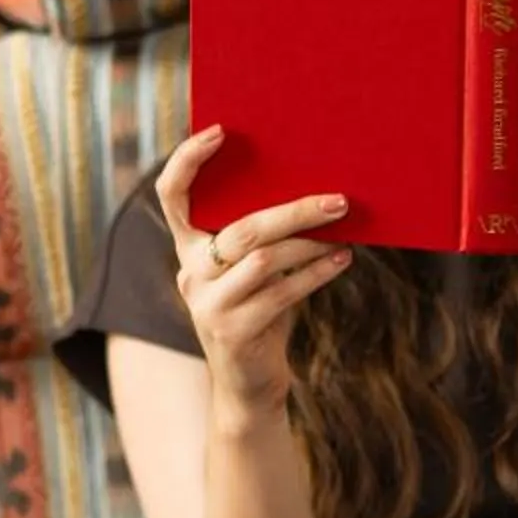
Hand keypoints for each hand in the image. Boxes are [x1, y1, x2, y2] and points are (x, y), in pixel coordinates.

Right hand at [155, 127, 353, 415]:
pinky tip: (342, 260)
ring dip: (310, 243)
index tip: (220, 130)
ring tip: (344, 232)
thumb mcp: (253, 271)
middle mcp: (190, 273)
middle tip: (337, 199)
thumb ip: (262, 236)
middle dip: (294, 210)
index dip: (187, 160)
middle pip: (241, 229)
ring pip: (264, 259)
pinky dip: (316, 273)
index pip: (172, 195)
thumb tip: (315, 187)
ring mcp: (208, 304)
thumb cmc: (261, 312)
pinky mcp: (233, 331)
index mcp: (188, 248)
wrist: (250, 386)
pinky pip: (282, 292)